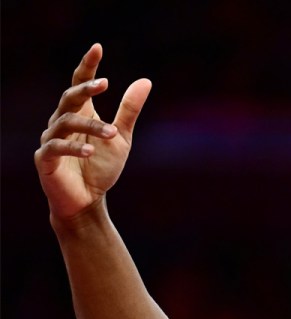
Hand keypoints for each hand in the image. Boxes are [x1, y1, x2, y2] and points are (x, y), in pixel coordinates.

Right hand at [34, 43, 151, 228]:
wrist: (87, 200)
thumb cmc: (101, 168)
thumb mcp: (122, 138)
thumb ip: (129, 110)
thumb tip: (146, 80)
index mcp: (80, 113)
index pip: (80, 83)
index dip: (87, 66)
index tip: (98, 48)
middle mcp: (62, 121)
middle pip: (69, 97)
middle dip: (85, 89)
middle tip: (105, 84)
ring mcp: (51, 139)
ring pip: (66, 122)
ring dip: (91, 126)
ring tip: (112, 133)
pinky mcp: (46, 159)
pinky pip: (56, 148)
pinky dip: (74, 148)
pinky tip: (91, 151)